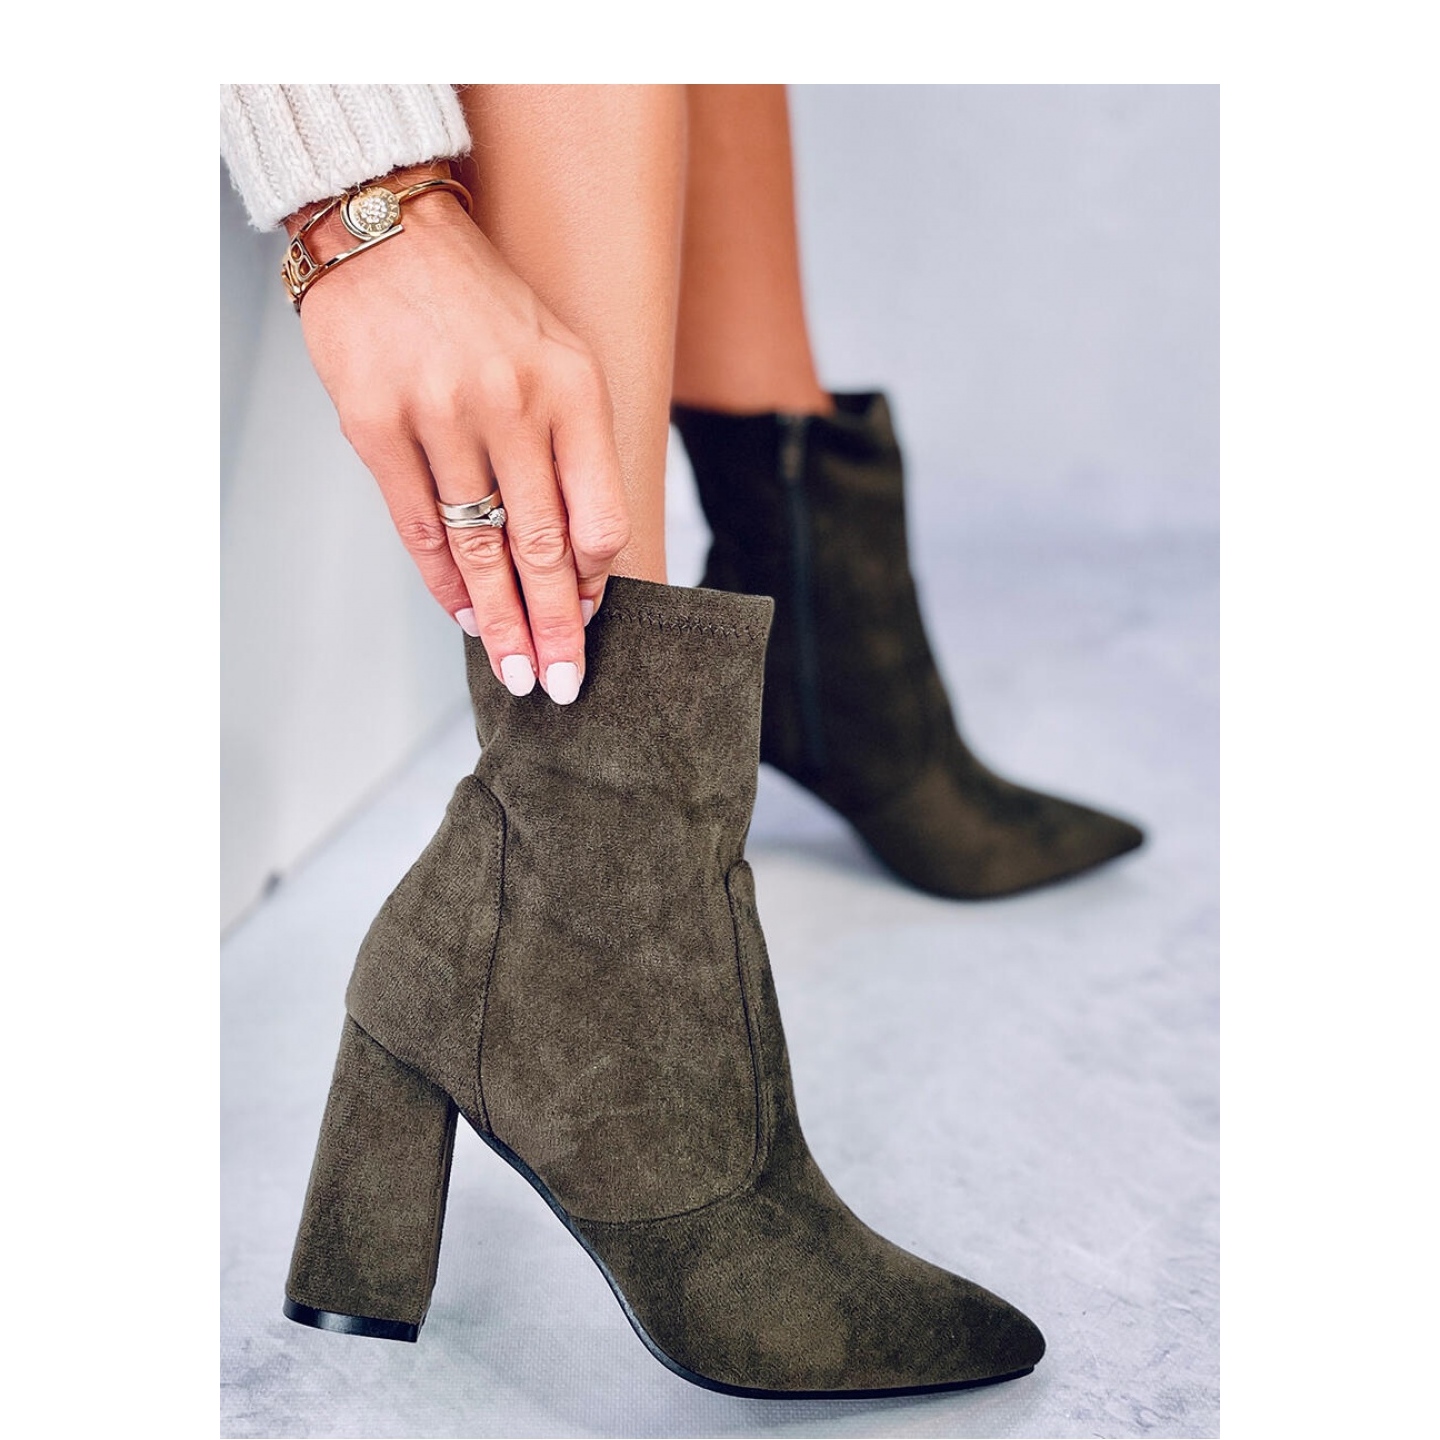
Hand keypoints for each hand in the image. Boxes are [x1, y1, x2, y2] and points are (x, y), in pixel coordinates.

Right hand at [290, 170, 629, 702]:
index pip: (598, 513)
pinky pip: (420, 527)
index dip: (598, 579)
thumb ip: (577, 447)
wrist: (385, 235)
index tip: (594, 617)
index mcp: (571, 388)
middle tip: (562, 684)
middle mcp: (511, 404)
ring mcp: (440, 416)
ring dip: (501, 621)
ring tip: (515, 671)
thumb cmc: (481, 306)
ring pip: (480, 548)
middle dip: (556, 627)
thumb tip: (584, 557)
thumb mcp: (559, 356)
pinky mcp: (376, 428)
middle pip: (542, 546)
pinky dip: (444, 582)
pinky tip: (464, 616)